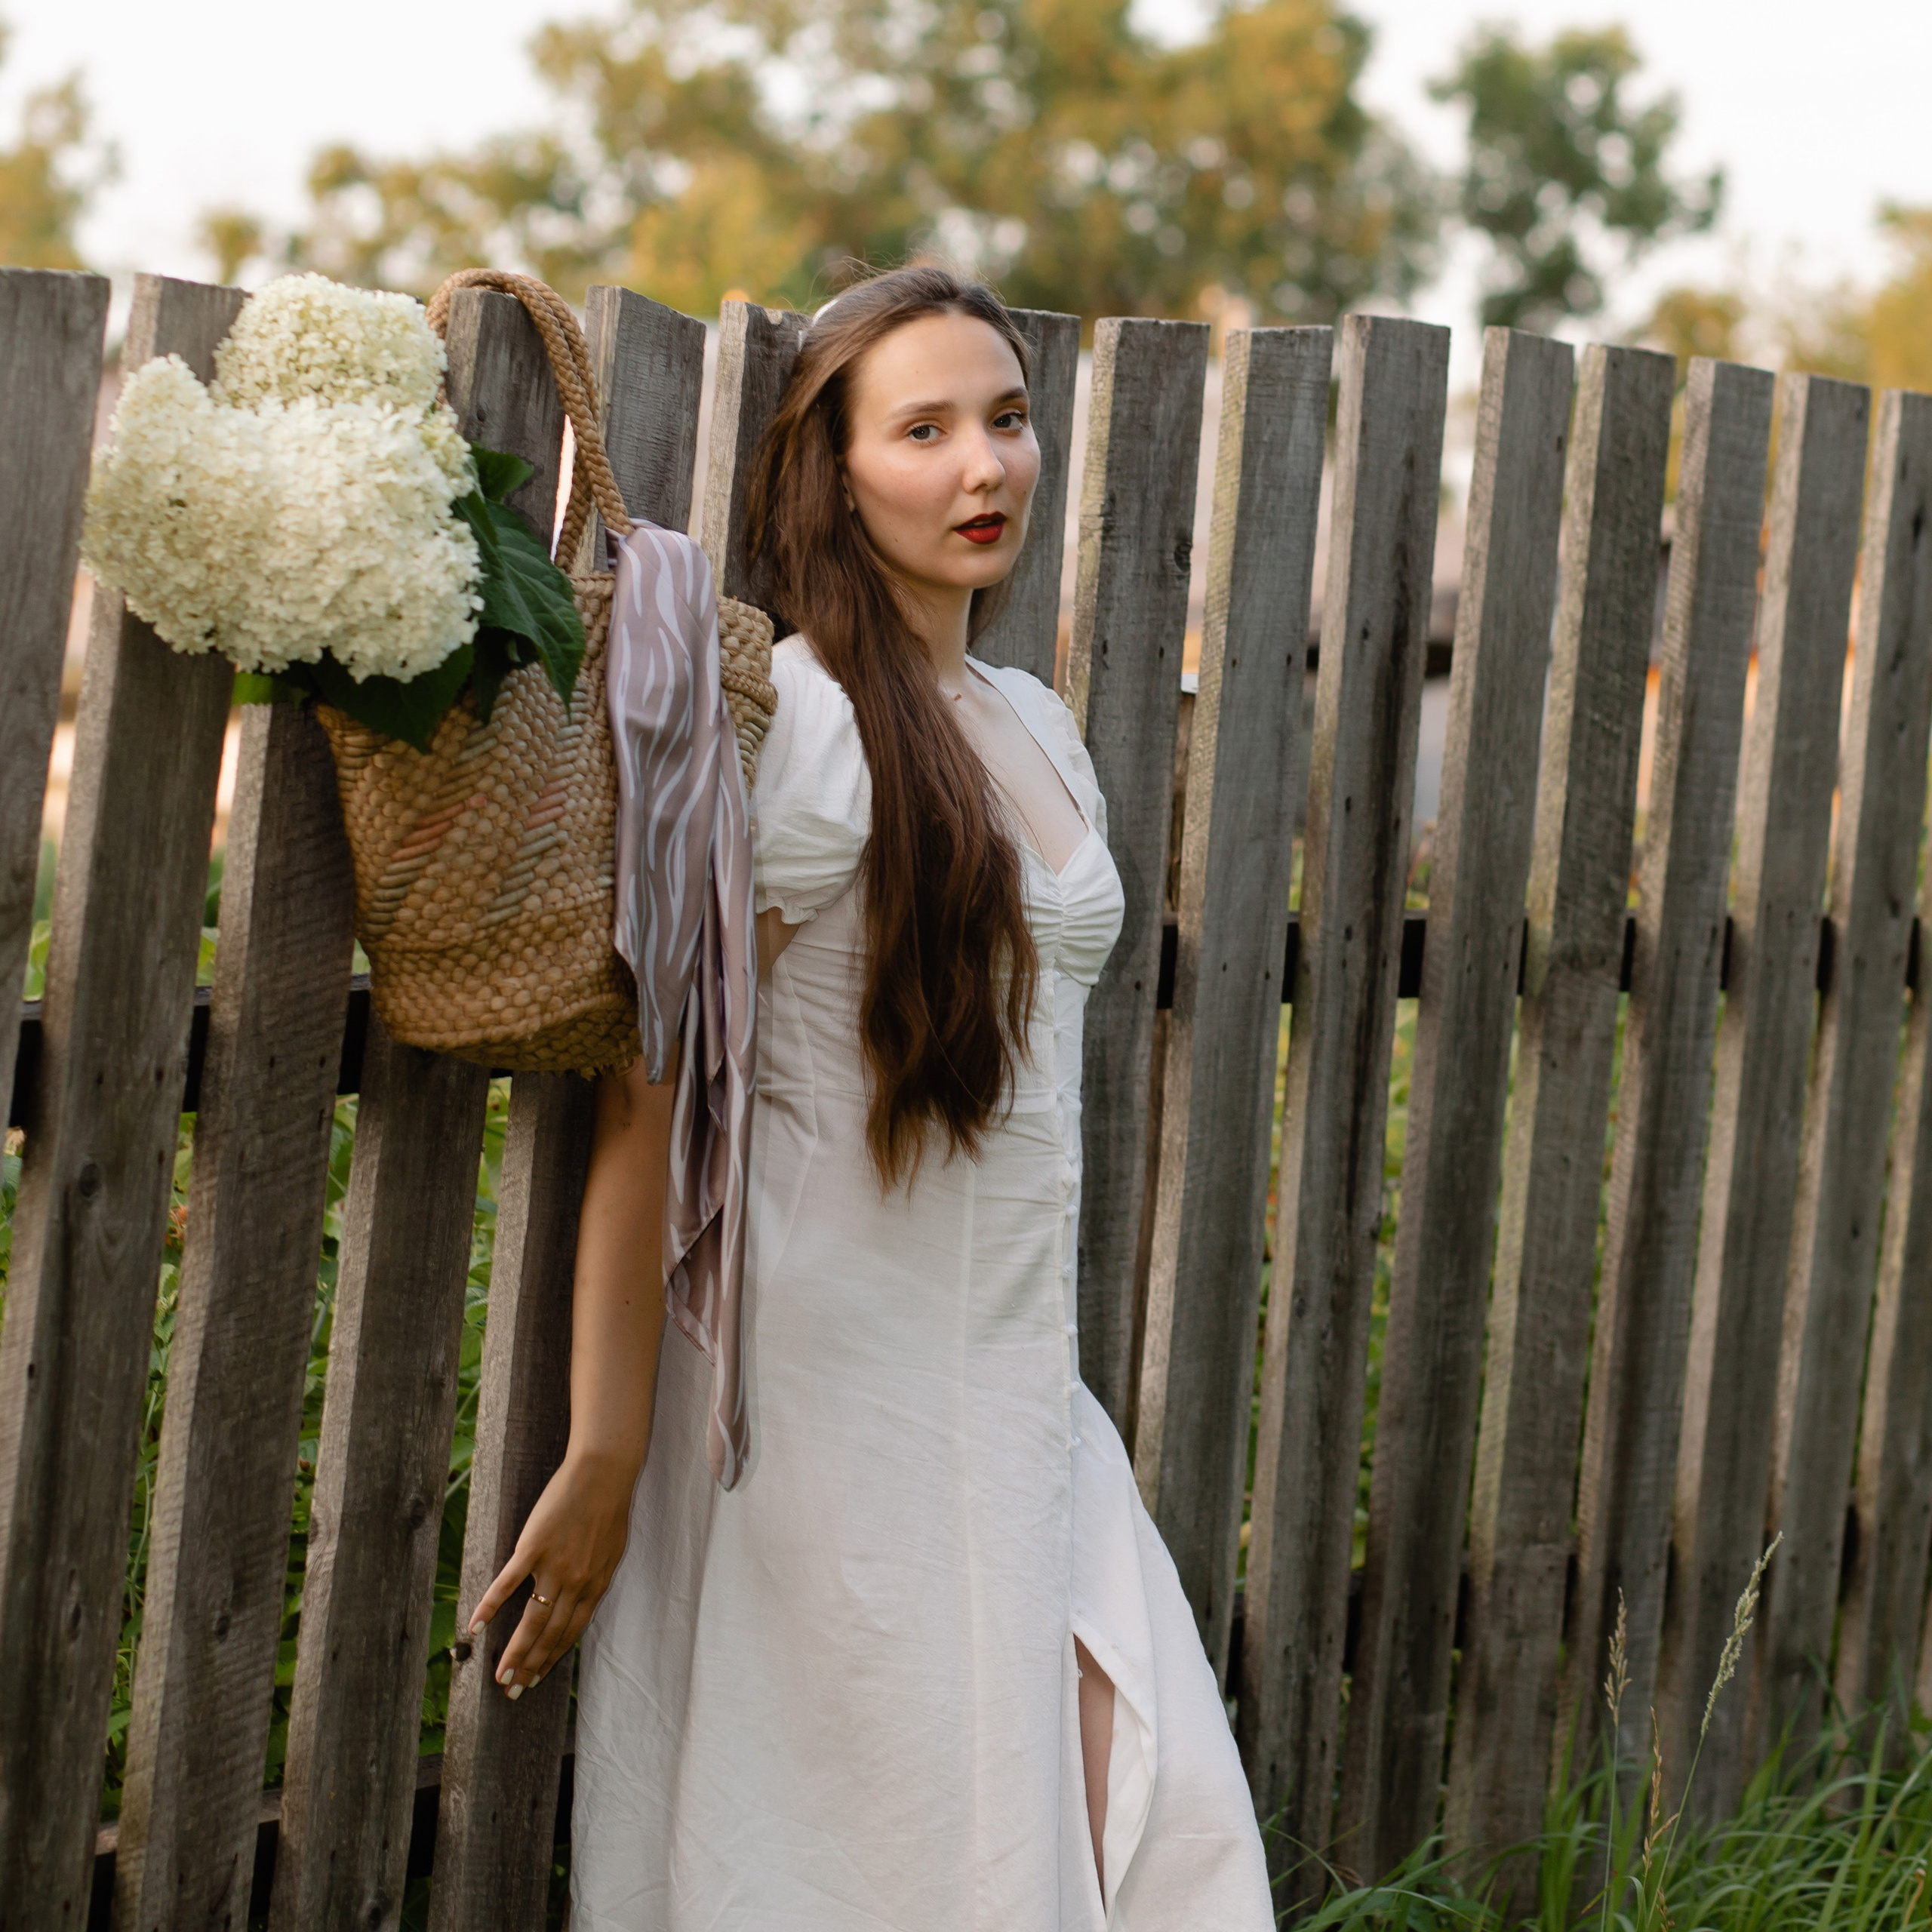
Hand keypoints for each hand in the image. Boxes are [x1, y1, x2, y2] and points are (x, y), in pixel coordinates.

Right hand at [467, 1449, 639, 1695]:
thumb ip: (594, 1577)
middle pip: (550, 1635)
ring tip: (500, 1676)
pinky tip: (475, 1627)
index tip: (537, 1680)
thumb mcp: (611, 1550)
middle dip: (531, 1667)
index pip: (571, 1633)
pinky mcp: (533, 1548)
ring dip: (515, 1652)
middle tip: (513, 1691)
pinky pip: (507, 1584)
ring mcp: (553, 1567)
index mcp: (595, 1585)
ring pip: (531, 1621)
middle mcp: (575, 1583)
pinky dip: (490, 1607)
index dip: (552, 1659)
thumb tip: (581, 1598)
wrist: (602, 1472)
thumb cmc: (609, 1506)